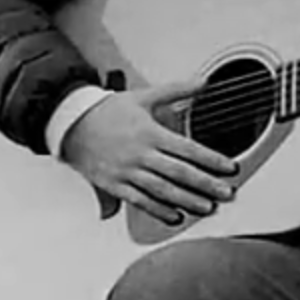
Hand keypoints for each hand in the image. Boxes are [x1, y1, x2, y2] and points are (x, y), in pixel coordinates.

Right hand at [60, 87, 237, 225]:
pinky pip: (140, 201)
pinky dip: (159, 210)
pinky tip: (175, 217)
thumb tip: (202, 82)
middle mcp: (140, 154)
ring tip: (207, 208)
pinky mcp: (114, 185)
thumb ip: (176, 90)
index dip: (212, 160)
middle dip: (206, 184)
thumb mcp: (143, 96)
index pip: (188, 149)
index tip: (230, 168)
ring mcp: (127, 172)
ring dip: (187, 201)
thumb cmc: (106, 111)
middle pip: (179, 173)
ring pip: (162, 190)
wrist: (70, 124)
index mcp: (150, 133)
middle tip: (226, 193)